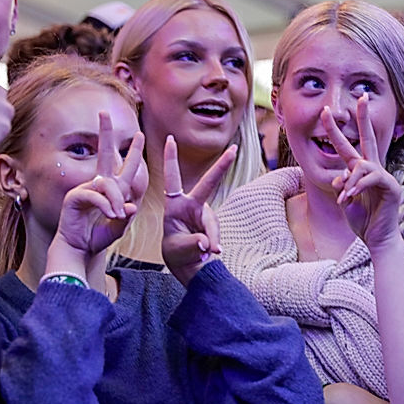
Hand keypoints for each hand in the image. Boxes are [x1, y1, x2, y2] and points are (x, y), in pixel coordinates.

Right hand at [53, 112, 146, 260]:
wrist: (80, 250)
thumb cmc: (99, 237)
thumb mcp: (119, 226)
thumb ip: (126, 216)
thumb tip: (131, 206)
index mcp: (112, 188)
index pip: (124, 165)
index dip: (132, 151)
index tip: (138, 133)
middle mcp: (98, 184)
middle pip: (104, 154)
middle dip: (104, 132)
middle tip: (103, 112)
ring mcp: (85, 188)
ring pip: (107, 183)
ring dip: (115, 199)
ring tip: (116, 216)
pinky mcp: (74, 196)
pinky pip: (94, 195)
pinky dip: (105, 205)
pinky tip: (110, 215)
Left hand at [161, 136, 235, 285]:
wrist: (189, 264)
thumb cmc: (177, 252)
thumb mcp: (178, 250)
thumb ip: (192, 245)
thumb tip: (207, 244)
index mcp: (175, 205)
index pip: (173, 178)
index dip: (170, 158)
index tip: (170, 139)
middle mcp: (193, 205)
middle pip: (209, 182)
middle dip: (222, 165)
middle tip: (234, 149)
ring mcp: (205, 214)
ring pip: (212, 223)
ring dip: (211, 238)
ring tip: (208, 252)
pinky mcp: (214, 223)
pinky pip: (216, 233)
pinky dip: (215, 243)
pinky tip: (213, 252)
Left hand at [324, 96, 402, 250]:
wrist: (378, 239)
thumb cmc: (363, 221)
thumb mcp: (346, 201)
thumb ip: (343, 186)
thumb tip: (342, 178)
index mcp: (361, 171)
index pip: (350, 145)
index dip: (337, 129)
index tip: (327, 111)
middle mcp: (374, 169)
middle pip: (369, 137)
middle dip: (364, 117)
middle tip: (361, 96)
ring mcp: (384, 176)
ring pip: (363, 164)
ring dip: (350, 181)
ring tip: (345, 197)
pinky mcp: (391, 186)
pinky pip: (371, 178)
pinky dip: (357, 187)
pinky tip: (350, 198)